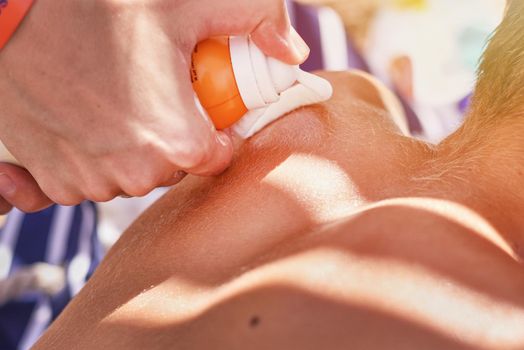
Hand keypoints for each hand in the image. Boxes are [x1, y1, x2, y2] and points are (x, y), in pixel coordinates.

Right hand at [0, 0, 308, 205]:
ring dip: (134, 147)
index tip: (203, 110)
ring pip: (134, 174)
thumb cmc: (97, 7)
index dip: (215, 133)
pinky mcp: (52, 177)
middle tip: (156, 94)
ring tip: (118, 100)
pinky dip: (96, 155)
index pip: (216, 159)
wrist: (11, 13)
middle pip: (174, 168)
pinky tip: (87, 118)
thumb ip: (253, 20)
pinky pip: (93, 178)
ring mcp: (87, 178)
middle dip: (174, 138)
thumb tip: (294, 50)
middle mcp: (131, 170)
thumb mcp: (186, 3)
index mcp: (173, 139)